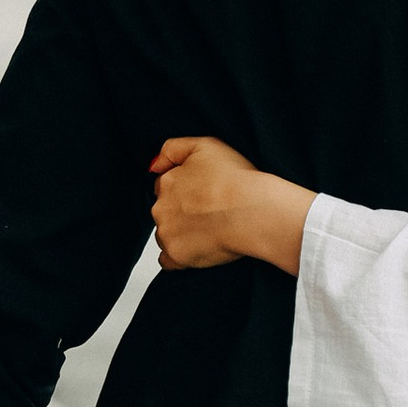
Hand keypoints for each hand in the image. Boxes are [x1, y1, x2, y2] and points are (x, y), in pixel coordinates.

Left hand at [150, 135, 316, 274]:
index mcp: (167, 182)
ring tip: (210, 230)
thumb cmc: (237, 179)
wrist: (254, 212)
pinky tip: (198, 250)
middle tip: (209, 212)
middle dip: (180, 212)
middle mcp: (161, 208)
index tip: (202, 194)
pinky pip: (168, 261)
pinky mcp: (177, 256)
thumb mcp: (205, 145)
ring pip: (166, 234)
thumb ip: (173, 149)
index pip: (165, 186)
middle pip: (164, 211)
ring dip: (181, 234)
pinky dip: (179, 257)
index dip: (184, 189)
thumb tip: (153, 166)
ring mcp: (167, 233)